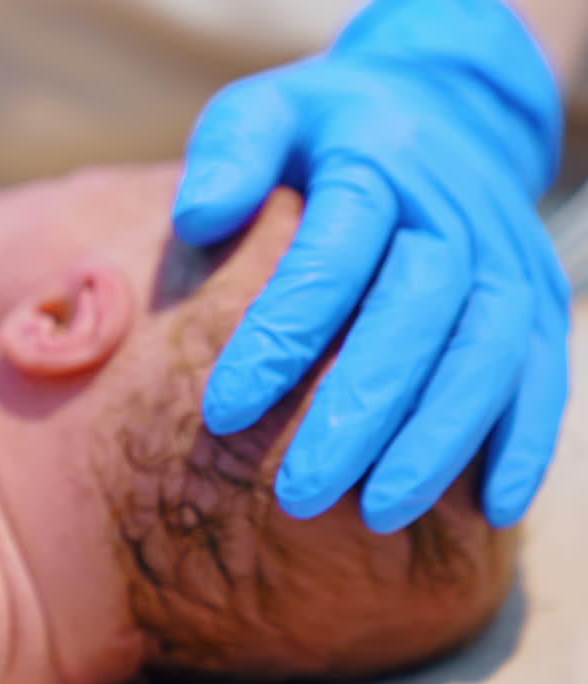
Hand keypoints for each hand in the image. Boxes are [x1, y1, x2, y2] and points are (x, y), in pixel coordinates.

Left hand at [173, 0, 569, 532]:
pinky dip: (525, 440)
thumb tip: (198, 218)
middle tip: (298, 494)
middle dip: (361, 411)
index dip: (282, 337)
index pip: (333, 256)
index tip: (221, 413)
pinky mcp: (537, 296)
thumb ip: (231, 156)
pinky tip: (489, 509)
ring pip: (491, 353)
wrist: (433, 107)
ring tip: (378, 514)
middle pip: (418, 315)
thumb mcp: (264, 114)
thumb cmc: (320, 129)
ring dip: (440, 439)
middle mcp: (455, 209)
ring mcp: (508, 255)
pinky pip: (546, 371)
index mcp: (378, 160)